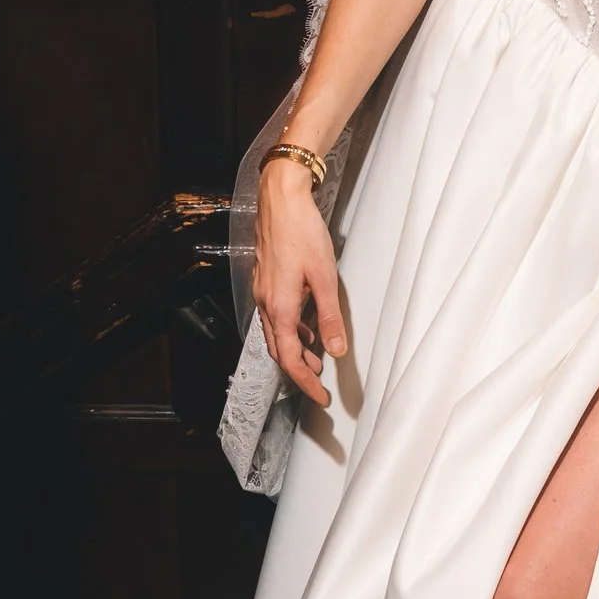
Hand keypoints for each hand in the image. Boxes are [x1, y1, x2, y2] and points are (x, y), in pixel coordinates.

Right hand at [254, 153, 346, 408]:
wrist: (281, 200)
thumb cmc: (303, 233)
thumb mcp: (325, 279)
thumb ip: (329, 318)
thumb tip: (335, 351)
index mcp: (280, 308)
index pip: (290, 360)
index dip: (306, 383)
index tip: (321, 398)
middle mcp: (266, 304)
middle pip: (280, 351)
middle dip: (299, 371)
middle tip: (320, 385)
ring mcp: (263, 292)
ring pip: (277, 333)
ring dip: (296, 350)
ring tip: (317, 360)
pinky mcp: (266, 280)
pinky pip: (276, 316)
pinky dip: (292, 329)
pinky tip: (307, 325)